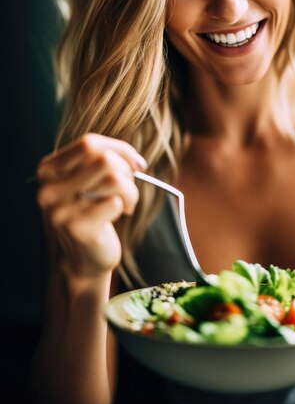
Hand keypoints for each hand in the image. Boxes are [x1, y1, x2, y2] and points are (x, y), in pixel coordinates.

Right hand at [37, 133, 146, 277]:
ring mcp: (60, 209)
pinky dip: (124, 207)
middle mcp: (49, 188)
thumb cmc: (90, 213)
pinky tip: (118, 217)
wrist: (82, 260)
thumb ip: (102, 161)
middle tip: (127, 189)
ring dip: (130, 191)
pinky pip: (116, 203)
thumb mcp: (88, 181)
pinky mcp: (76, 228)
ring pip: (113, 178)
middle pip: (103, 158)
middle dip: (126, 172)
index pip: (89, 143)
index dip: (119, 149)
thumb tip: (136, 160)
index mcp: (48, 170)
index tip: (136, 164)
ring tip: (125, 203)